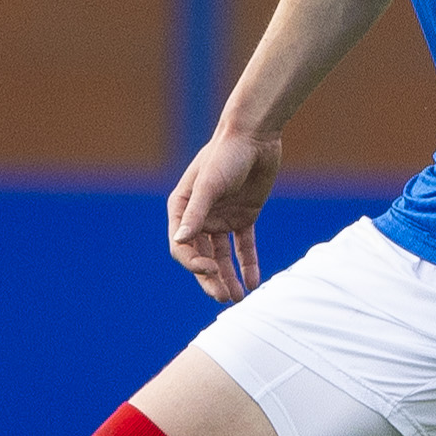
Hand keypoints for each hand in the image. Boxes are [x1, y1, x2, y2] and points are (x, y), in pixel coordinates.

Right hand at [168, 129, 283, 305]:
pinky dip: (248, 265)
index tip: (211, 270)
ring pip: (222, 256)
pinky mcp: (244, 217)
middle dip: (210, 279)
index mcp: (182, 208)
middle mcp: (200, 216)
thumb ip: (196, 213)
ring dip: (227, 278)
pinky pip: (244, 246)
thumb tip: (180, 241)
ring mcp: (222, 218)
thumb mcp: (209, 184)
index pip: (182, 246)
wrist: (256, 137)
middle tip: (223, 299)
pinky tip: (253, 283)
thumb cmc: (226, 155)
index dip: (193, 263)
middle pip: (201, 256)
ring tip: (236, 299)